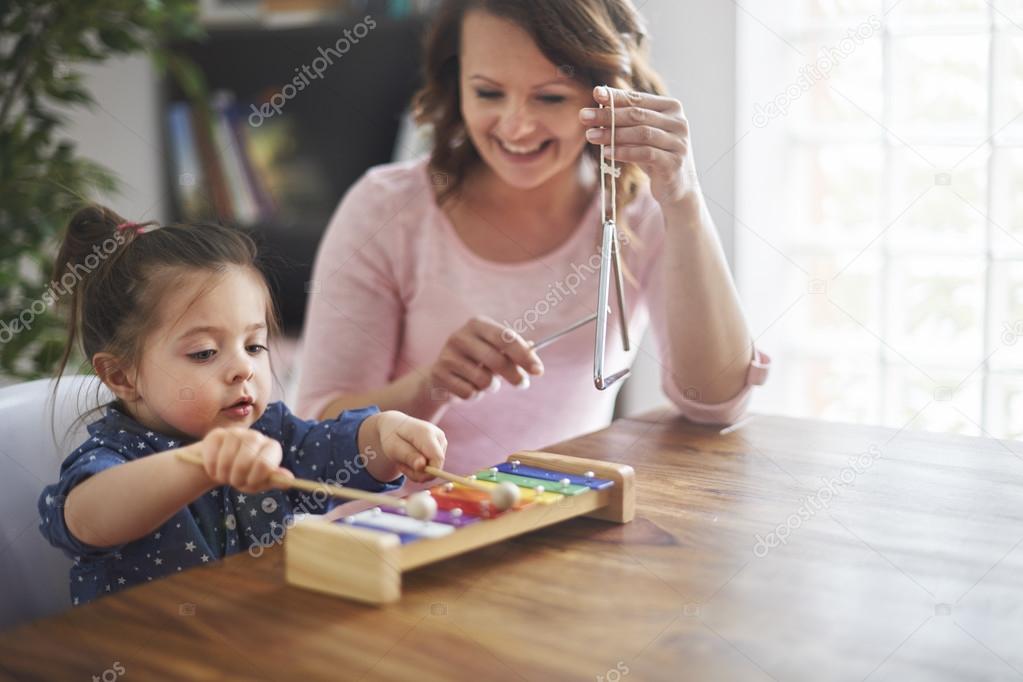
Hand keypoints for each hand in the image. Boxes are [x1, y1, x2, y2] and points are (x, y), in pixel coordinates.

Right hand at [195, 427, 293, 492]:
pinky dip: (212, 468)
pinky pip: (212, 455)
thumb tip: (289, 479)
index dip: (254, 479)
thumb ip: (275, 480)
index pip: (265, 464)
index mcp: (272, 448)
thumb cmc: (246, 475)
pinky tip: (214, 469)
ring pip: (226, 459)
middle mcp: (256, 437)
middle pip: (244, 461)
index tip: (249, 482)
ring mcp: (237, 433)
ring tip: (225, 475)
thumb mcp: (260, 482)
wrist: (223, 467)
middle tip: (234, 481)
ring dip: (223, 474)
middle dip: (237, 478)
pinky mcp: (217, 434)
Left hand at [373, 411, 446, 482]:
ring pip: (435, 468)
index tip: (409, 472)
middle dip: (418, 473)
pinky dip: (421, 467)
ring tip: (405, 459)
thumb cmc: (392, 436)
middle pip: (436, 466)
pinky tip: (412, 458)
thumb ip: (408, 456)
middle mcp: (438, 435)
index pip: (437, 459)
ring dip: (418, 470)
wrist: (395, 424)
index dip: (427, 472)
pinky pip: (434, 466)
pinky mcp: (442, 446)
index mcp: (426, 433)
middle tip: (400, 465)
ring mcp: (442, 441)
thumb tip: (422, 466)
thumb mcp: (393, 447)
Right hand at [427, 315, 542, 401]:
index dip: (524, 355)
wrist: (442, 376)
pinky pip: (469, 392)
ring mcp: (447, 354)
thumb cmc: (476, 361)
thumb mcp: (494, 351)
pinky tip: (467, 387)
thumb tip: (534, 357)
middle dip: (514, 375)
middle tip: (523, 384)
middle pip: (497, 360)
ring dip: (490, 386)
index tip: (539, 370)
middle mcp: (460, 336)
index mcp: (477, 324)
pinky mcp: (439, 374)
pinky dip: (474, 395)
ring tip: (484, 382)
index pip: (505, 338)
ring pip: (483, 380)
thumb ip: (513, 353)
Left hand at [580, 86, 698, 206]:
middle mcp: (679, 122)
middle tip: (584, 116)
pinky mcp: (674, 162)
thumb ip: (625, 120)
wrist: (676, 186)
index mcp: (671, 108)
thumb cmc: (654, 155)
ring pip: (642, 133)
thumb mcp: (639, 135)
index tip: (595, 93)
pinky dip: (624, 152)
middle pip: (638, 115)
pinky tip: (607, 153)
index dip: (616, 96)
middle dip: (608, 115)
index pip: (639, 99)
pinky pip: (646, 154)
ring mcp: (679, 142)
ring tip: (590, 135)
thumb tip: (598, 103)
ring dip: (613, 134)